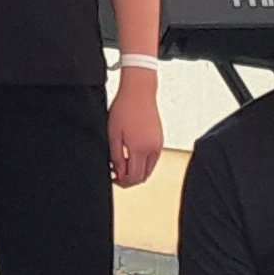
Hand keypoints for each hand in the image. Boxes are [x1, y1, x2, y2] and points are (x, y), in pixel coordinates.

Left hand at [108, 73, 163, 187]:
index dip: (122, 182)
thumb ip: (116, 157)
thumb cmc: (124, 109)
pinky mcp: (160, 139)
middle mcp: (152, 149)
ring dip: (137, 171)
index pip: (134, 177)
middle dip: (129, 179)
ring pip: (149, 169)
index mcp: (140, 148)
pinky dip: (143, 163)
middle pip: (143, 176)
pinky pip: (153, 159)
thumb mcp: (114, 135)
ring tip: (122, 163)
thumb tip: (119, 174)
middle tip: (116, 173)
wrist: (139, 92)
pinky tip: (131, 155)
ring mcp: (158, 144)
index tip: (113, 177)